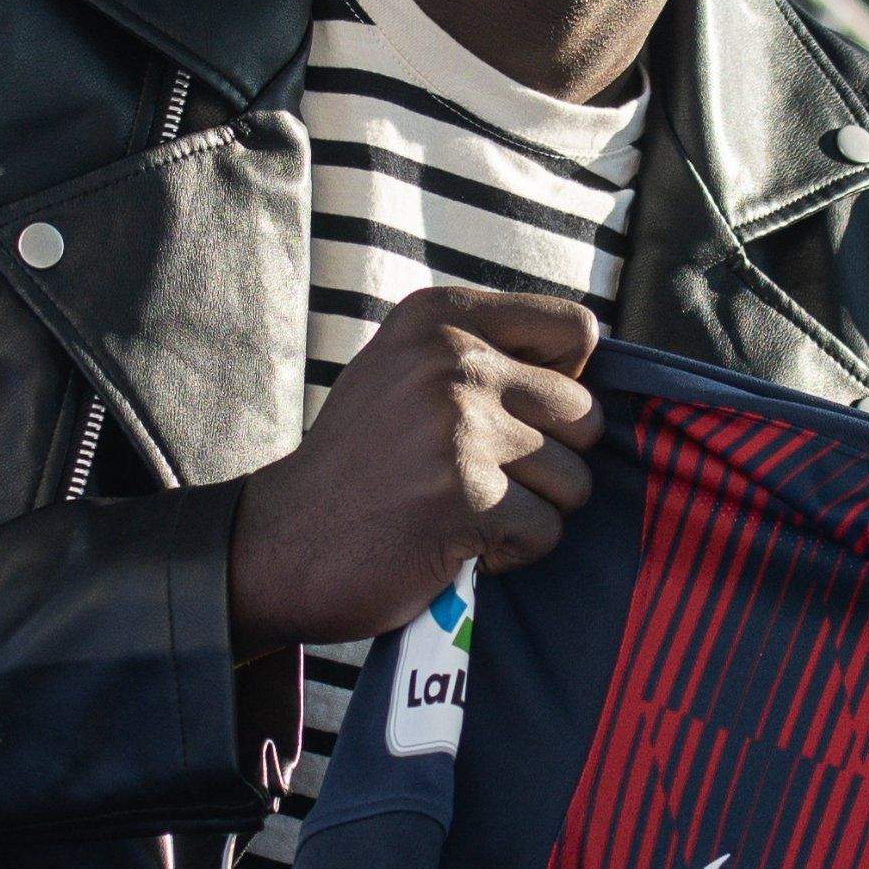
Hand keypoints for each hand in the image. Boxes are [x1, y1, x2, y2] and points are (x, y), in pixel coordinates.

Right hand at [229, 287, 604, 649]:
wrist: (281, 543)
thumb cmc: (361, 464)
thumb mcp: (406, 371)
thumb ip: (485, 354)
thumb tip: (587, 370)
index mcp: (441, 317)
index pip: (577, 329)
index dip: (564, 384)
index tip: (516, 416)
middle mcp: (451, 359)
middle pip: (584, 413)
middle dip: (551, 461)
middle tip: (488, 481)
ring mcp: (458, 427)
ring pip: (575, 478)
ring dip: (533, 511)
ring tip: (468, 512)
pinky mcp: (466, 496)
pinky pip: (547, 529)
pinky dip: (512, 552)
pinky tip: (459, 544)